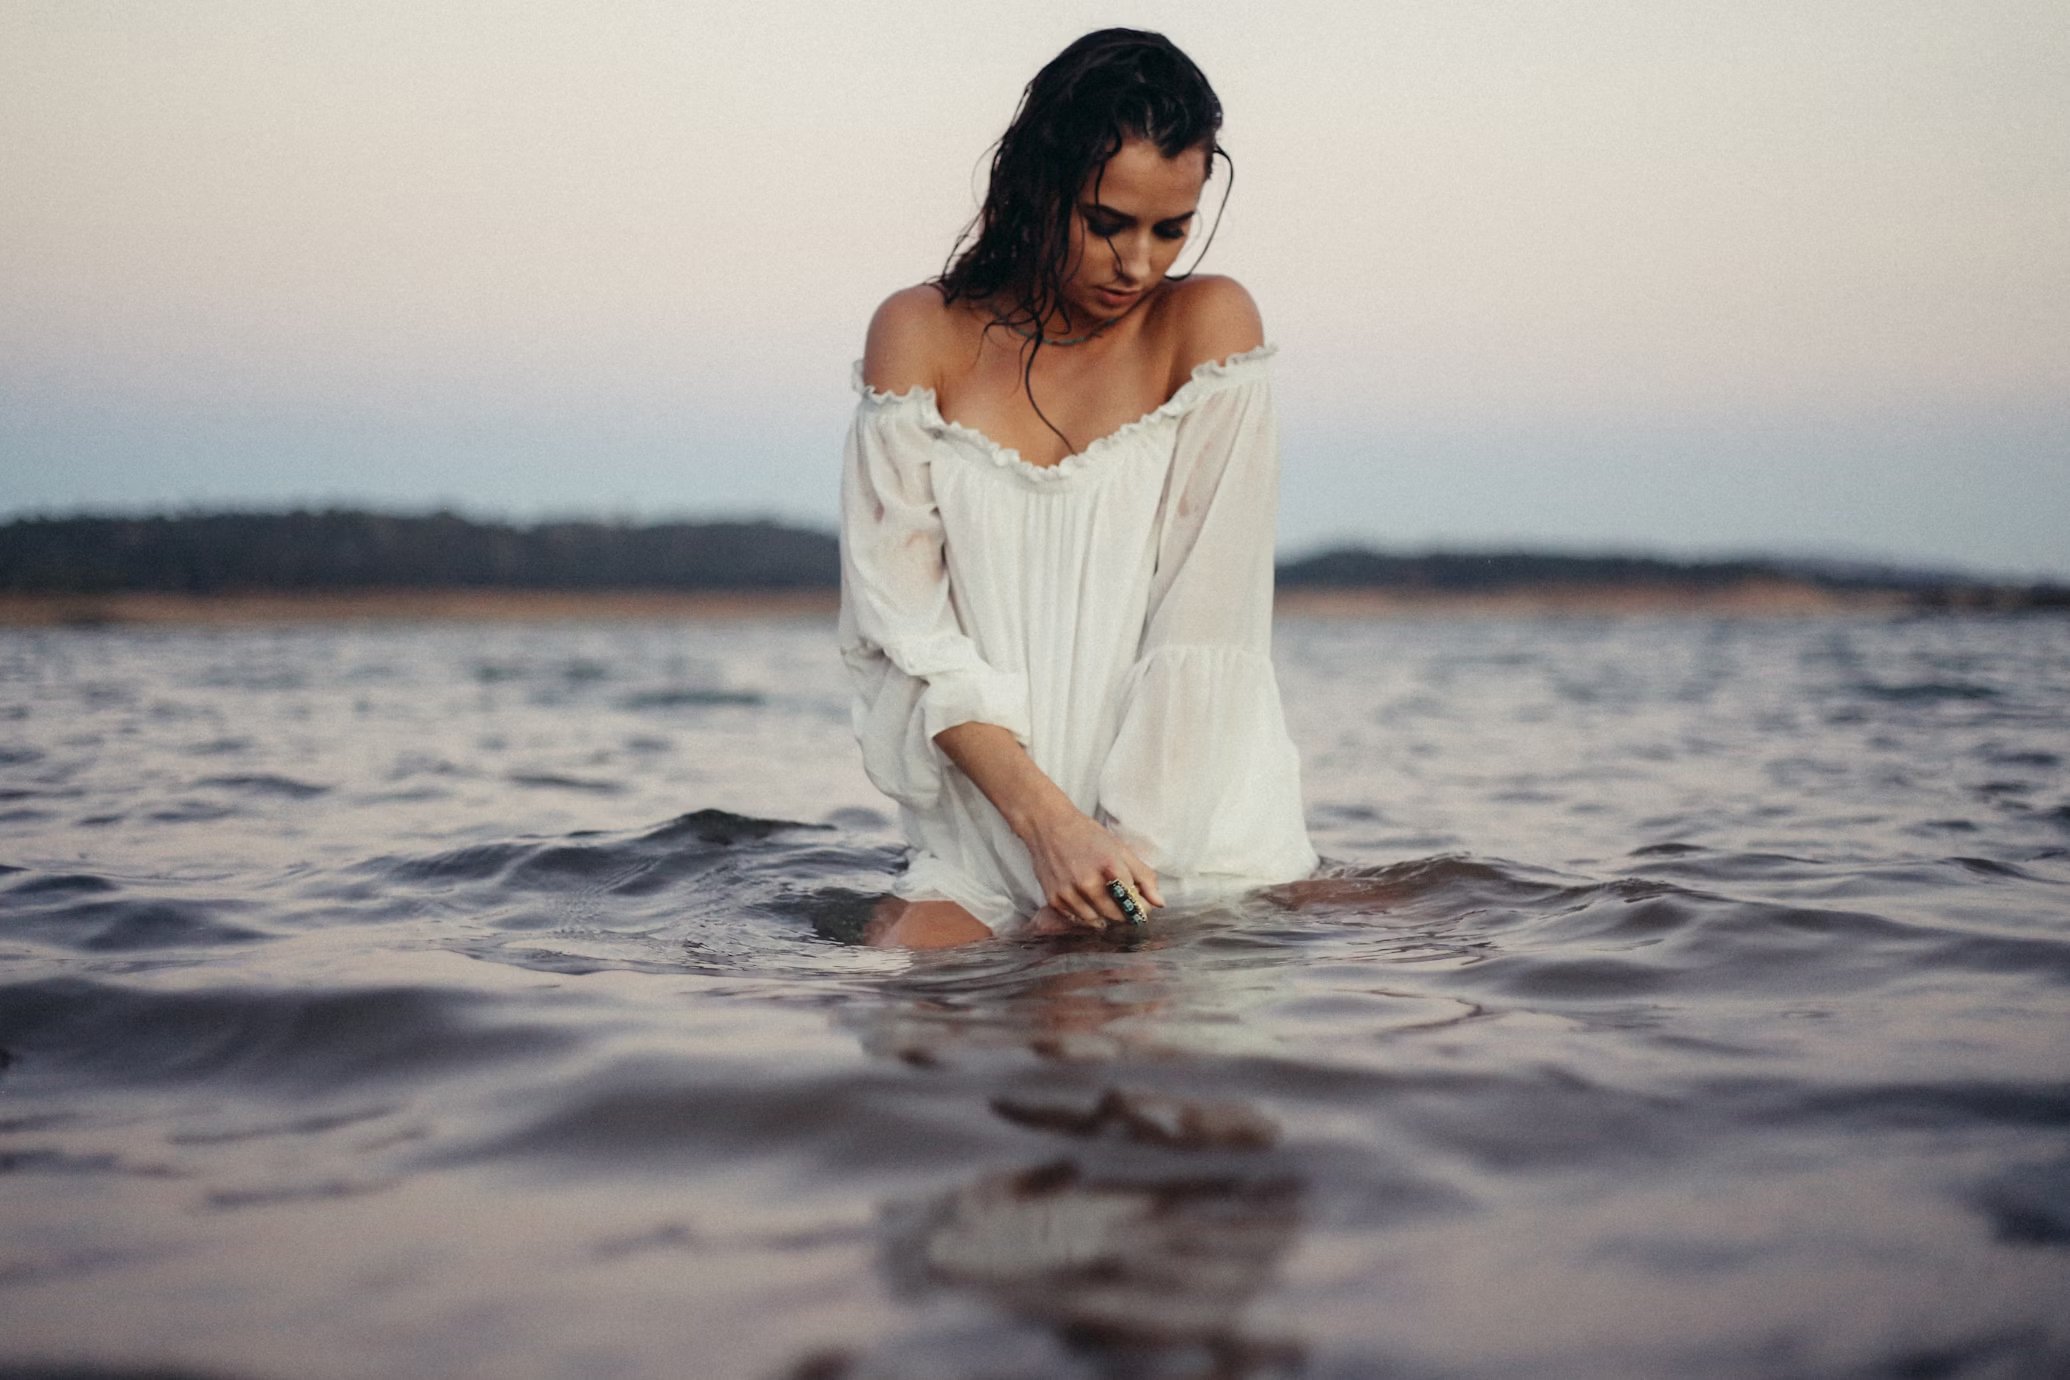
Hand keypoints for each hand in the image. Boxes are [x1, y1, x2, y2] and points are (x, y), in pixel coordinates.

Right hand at [1017, 806, 1164, 930]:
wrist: (1048, 825)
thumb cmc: (1087, 835)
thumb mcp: (1120, 849)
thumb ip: (1143, 876)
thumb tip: (1160, 903)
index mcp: (1110, 867)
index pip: (1135, 902)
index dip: (1141, 906)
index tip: (1141, 902)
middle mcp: (1089, 883)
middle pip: (1117, 915)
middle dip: (1125, 912)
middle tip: (1121, 899)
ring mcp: (1070, 893)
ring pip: (1097, 921)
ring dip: (1105, 915)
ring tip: (1103, 898)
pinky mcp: (1054, 899)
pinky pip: (1077, 919)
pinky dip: (1086, 914)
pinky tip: (1087, 900)